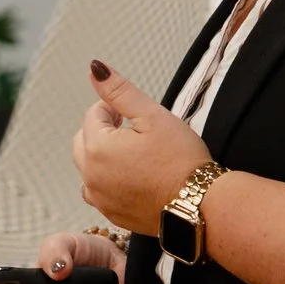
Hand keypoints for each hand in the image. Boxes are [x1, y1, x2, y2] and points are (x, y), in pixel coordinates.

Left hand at [72, 60, 211, 235]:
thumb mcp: (152, 115)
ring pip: (89, 167)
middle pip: (83, 140)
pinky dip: (110, 180)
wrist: (200, 205)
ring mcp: (100, 198)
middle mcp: (91, 176)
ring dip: (103, 156)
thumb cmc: (180, 160)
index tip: (135, 115)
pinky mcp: (112, 214)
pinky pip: (99, 191)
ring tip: (134, 154)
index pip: (93, 115)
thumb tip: (96, 69)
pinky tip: (134, 177)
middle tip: (133, 131)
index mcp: (97, 148)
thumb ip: (119, 91)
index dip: (114, 109)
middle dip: (103, 131)